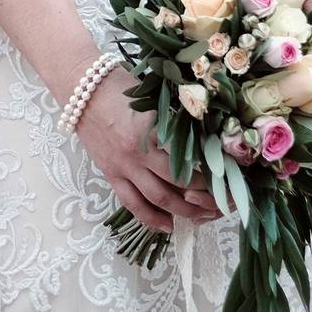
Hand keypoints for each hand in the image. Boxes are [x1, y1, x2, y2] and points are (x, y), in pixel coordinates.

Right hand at [71, 58, 220, 232]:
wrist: (80, 87)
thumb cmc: (120, 84)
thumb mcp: (155, 98)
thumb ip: (176, 120)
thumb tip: (206, 138)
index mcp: (154, 130)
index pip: (191, 157)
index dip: (213, 170)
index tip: (231, 177)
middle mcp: (139, 153)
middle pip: (179, 183)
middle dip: (205, 197)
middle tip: (224, 203)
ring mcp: (123, 167)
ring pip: (158, 199)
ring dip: (183, 212)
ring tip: (203, 218)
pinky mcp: (110, 174)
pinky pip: (132, 204)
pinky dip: (151, 218)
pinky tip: (168, 226)